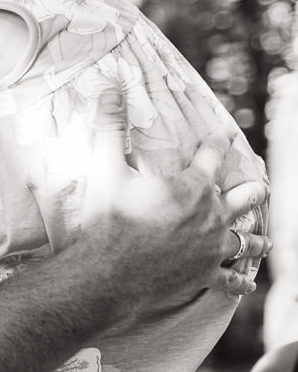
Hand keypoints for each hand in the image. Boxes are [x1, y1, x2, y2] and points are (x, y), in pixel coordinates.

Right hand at [79, 89, 267, 308]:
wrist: (108, 273)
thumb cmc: (108, 220)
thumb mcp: (106, 169)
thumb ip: (111, 127)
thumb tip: (109, 88)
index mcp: (191, 186)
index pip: (212, 156)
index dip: (218, 142)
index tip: (225, 134)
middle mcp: (211, 215)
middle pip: (243, 198)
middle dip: (252, 191)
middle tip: (259, 187)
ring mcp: (211, 248)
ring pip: (246, 240)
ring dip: (256, 239)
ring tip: (265, 240)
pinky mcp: (204, 276)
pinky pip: (230, 280)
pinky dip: (240, 282)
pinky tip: (248, 284)